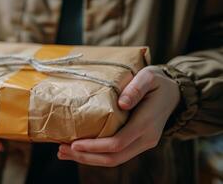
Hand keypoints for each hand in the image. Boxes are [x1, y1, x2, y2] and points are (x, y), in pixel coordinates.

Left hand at [58, 66, 179, 166]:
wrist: (176, 93)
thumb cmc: (159, 82)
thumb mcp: (150, 77)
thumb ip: (137, 88)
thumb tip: (121, 103)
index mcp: (146, 124)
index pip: (117, 143)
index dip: (94, 147)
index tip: (74, 143)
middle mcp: (145, 139)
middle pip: (113, 158)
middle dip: (86, 157)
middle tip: (61, 152)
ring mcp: (142, 143)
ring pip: (114, 159)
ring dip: (88, 159)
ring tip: (64, 153)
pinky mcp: (137, 142)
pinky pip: (116, 154)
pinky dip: (96, 154)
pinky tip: (80, 150)